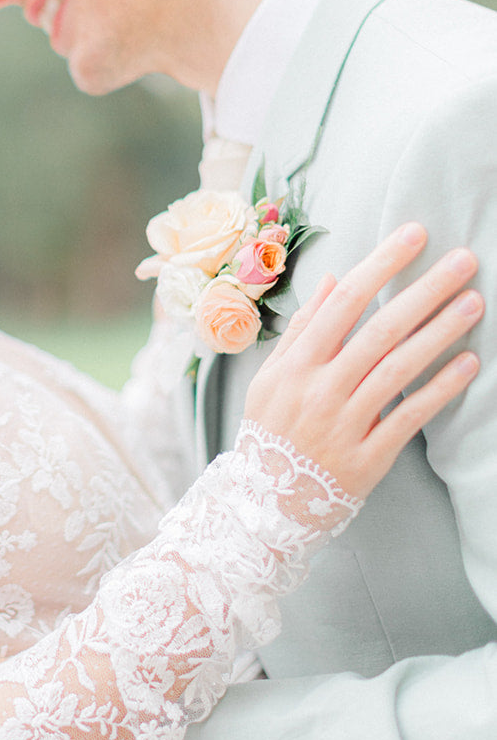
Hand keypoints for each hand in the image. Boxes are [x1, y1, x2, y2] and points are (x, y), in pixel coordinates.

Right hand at [244, 224, 481, 498]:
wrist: (265, 504)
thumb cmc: (271, 433)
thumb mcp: (270, 378)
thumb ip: (302, 329)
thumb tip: (334, 280)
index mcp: (296, 364)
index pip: (344, 303)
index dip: (381, 265)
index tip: (415, 235)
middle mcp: (320, 389)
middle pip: (379, 331)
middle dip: (423, 291)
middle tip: (463, 260)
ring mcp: (344, 424)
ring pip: (398, 369)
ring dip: (439, 332)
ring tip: (473, 302)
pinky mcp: (368, 457)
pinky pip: (409, 417)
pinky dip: (438, 389)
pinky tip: (467, 363)